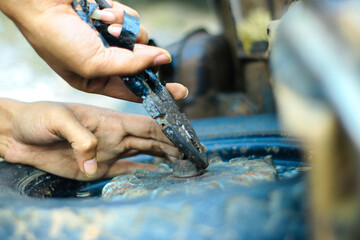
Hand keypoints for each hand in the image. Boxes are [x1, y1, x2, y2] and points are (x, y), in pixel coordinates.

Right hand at [0, 0, 186, 101]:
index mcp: (98, 80)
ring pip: (141, 39)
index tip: (181, 92)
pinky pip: (133, 19)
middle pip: (142, 63)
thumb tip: (163, 59)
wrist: (39, 2)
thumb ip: (131, 65)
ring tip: (103, 24)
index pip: (135, 90)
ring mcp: (111, 40)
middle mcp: (107, 61)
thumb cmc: (57, 38)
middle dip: (138, 53)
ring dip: (126, 31)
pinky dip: (120, 15)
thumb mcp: (94, 63)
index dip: (158, 91)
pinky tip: (100, 12)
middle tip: (127, 43)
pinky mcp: (113, 19)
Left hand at [0, 99, 178, 179]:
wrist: (18, 134)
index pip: (146, 124)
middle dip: (172, 144)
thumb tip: (95, 163)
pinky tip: (157, 174)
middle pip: (151, 140)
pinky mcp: (98, 168)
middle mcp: (114, 136)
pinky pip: (126, 170)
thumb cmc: (38, 119)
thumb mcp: (59, 120)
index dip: (167, 128)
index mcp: (110, 120)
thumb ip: (81, 139)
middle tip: (191, 152)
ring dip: (163, 157)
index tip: (185, 134)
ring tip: (181, 162)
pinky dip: (143, 172)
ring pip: (144, 154)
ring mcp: (108, 152)